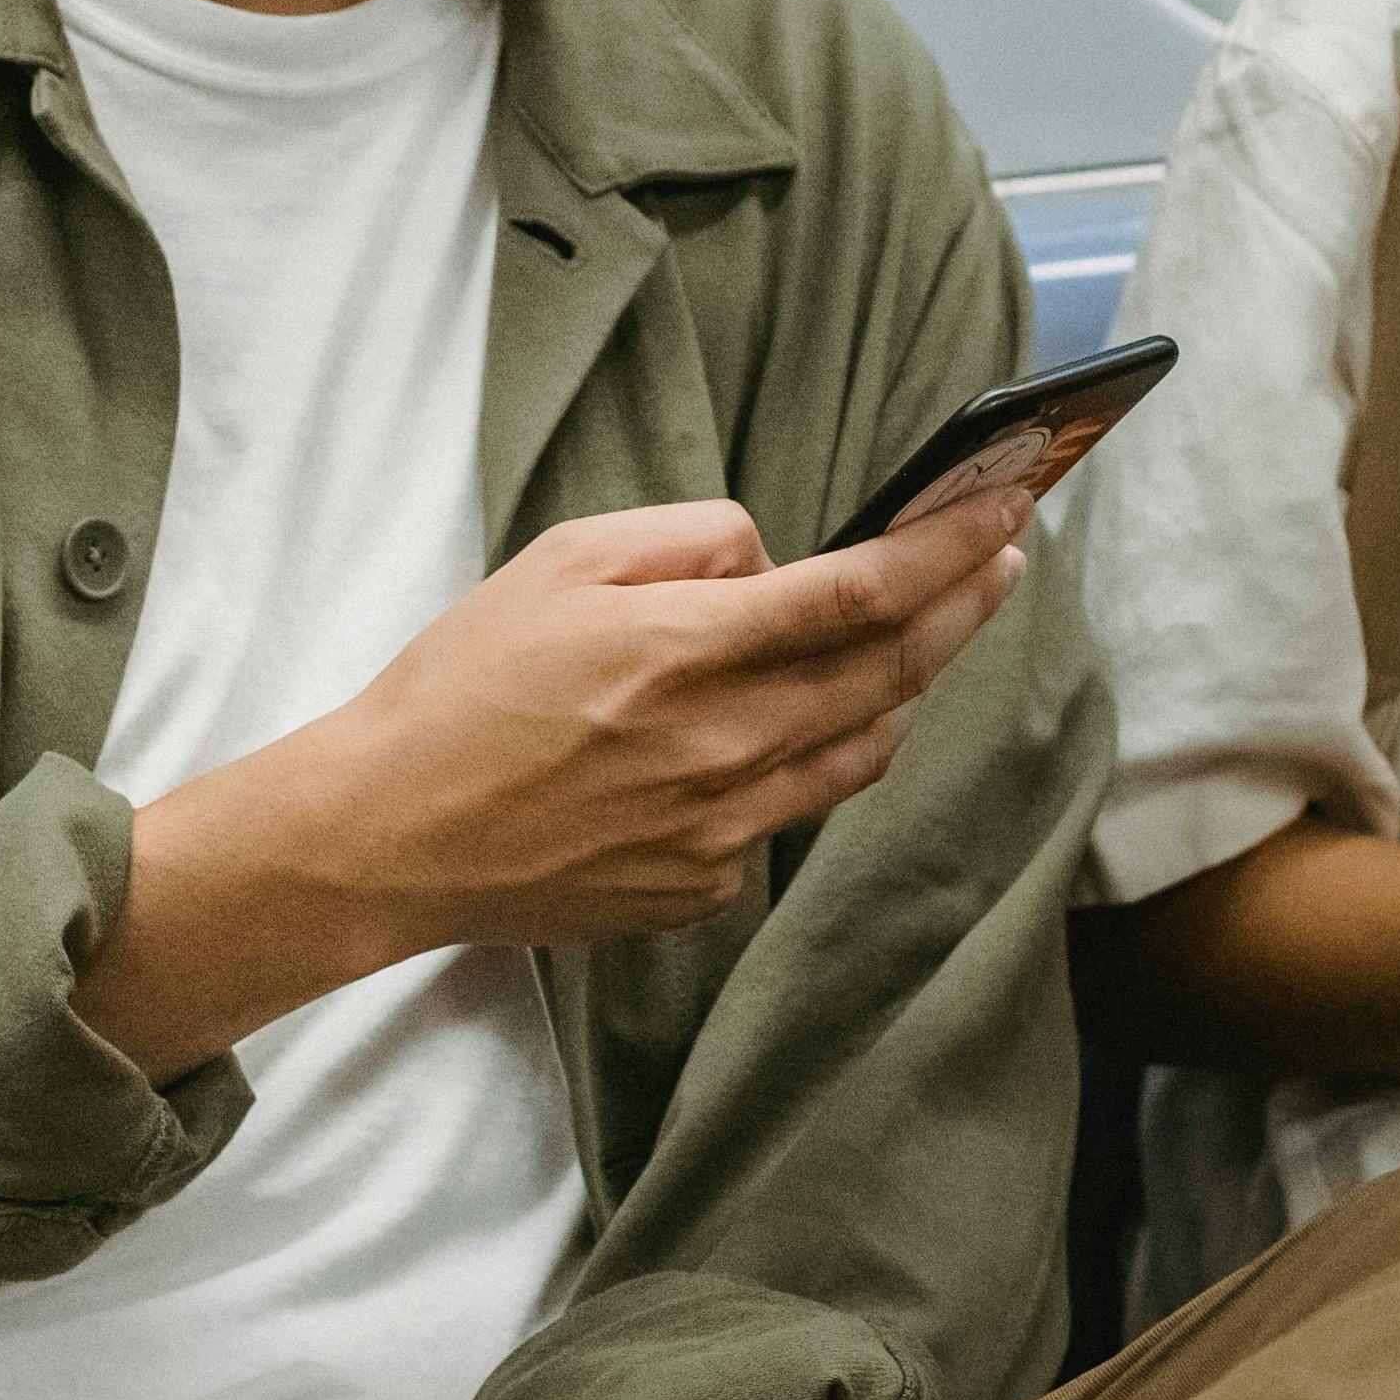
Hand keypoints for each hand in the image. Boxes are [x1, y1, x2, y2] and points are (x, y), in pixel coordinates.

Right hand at [79, 484, 1029, 1076]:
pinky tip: (757, 740)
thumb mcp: (560, 561)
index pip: (861, 591)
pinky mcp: (702, 888)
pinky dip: (796, 768)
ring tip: (900, 645)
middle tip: (1000, 560)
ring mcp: (720, 829)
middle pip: (890, 672)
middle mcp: (723, 745)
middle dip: (962, 606)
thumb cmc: (464, 685)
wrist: (391, 833)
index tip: (1007, 510)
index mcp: (686, 650)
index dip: (950, 549)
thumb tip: (773, 556)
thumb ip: (687, 541)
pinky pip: (785, 817)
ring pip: (861, 752)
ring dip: (897, 690)